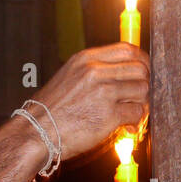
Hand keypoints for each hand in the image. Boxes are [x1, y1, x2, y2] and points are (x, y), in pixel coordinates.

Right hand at [30, 43, 149, 159]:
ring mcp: (103, 92)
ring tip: (131, 114)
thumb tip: (124, 74)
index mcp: (86, 59)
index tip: (143, 73)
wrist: (36, 131)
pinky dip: (136, 121)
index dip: (142, 61)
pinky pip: (137, 113)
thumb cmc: (52, 109)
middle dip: (144, 85)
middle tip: (138, 98)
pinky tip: (126, 127)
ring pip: (142, 90)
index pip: (128, 50)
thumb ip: (96, 71)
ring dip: (141, 104)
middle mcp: (95, 71)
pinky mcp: (108, 114)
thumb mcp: (70, 76)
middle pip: (140, 69)